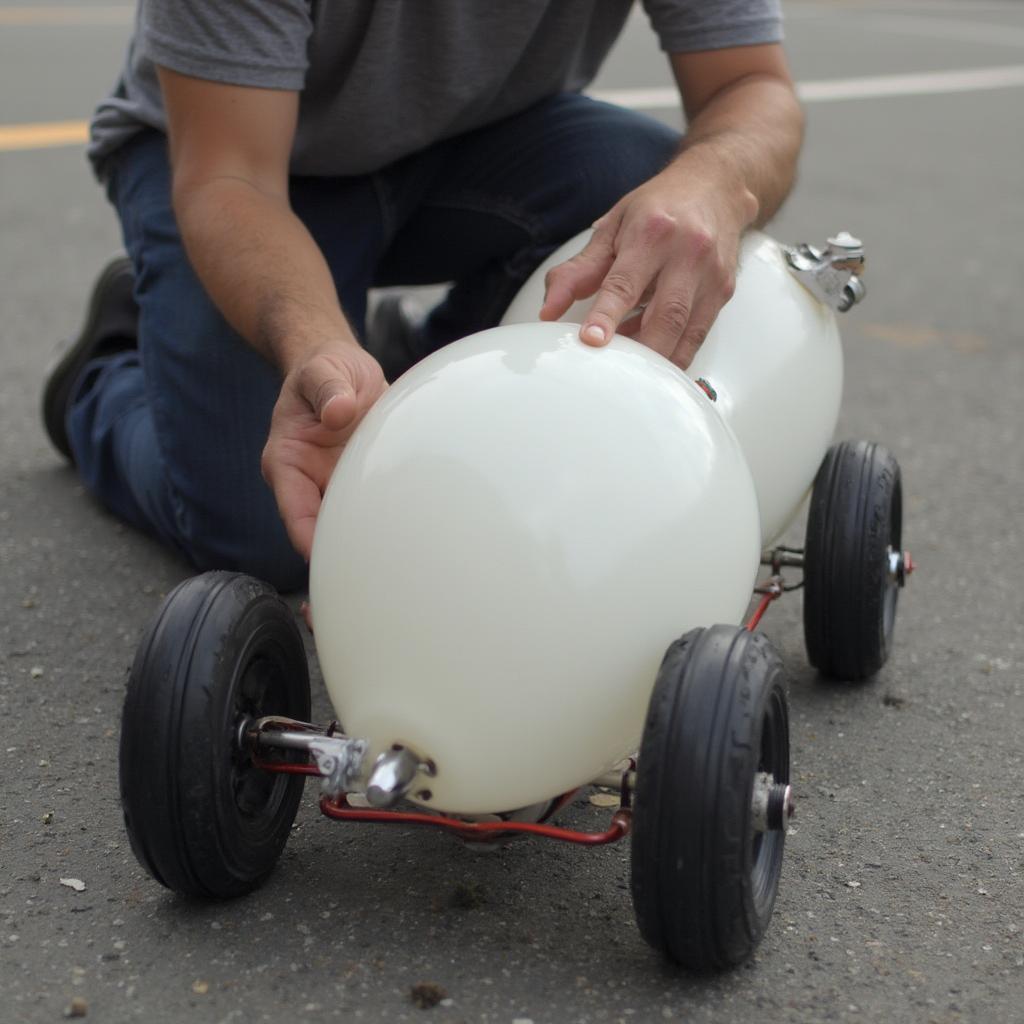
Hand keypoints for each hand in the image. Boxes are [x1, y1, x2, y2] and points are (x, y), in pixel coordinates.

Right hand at [261, 344, 386, 561]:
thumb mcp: (324, 368)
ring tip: (401, 557)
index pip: (294, 511)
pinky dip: (391, 520)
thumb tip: (338, 412)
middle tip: (377, 566)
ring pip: (351, 526)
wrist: (344, 370)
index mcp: (287, 462)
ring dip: (372, 539)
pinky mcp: (363, 484)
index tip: (329, 558)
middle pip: (323, 531)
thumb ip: (328, 387)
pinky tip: (415, 530)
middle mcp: (310, 482)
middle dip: (345, 550)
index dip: (308, 538)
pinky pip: (376, 508)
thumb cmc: (325, 369)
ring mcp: (337, 486)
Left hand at [540, 161, 757, 368]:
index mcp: (653, 232)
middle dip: (639, 350)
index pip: (625, 282)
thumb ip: (578, 271)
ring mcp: (711, 275)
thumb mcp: (611, 229)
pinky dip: (673, 354)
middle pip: (666, 315)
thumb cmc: (658, 208)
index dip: (606, 315)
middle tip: (610, 370)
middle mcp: (688, 252)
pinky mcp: (723, 293)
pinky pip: (697, 335)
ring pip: (686, 332)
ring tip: (628, 368)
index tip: (591, 340)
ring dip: (655, 358)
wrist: (715, 187)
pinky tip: (651, 359)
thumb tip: (549, 311)